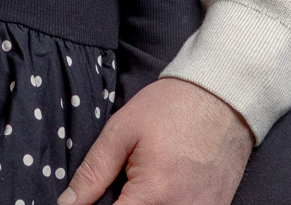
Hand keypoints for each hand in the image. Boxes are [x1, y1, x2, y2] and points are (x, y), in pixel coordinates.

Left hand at [58, 78, 252, 204]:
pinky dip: (169, 201)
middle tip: (125, 179)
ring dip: (144, 201)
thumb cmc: (171, 107)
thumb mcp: (123, 130)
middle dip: (123, 202)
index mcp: (153, 194)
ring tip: (146, 177)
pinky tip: (167, 182)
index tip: (94, 199)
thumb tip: (68, 202)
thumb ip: (94, 171)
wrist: (222, 97)